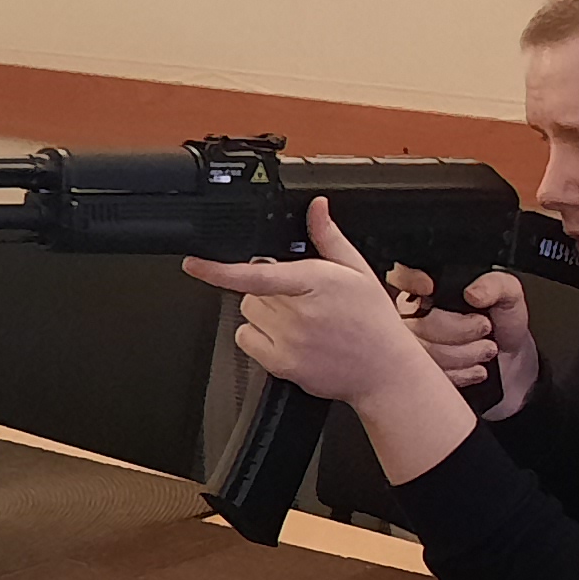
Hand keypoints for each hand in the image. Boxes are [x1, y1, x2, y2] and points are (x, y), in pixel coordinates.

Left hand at [184, 197, 434, 406]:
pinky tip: (288, 337)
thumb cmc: (373, 322)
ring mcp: (288, 341)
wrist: (385, 371)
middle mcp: (298, 314)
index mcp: (315, 283)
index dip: (219, 270)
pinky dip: (258, 336)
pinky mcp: (282, 364)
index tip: (194, 264)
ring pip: (248, 314)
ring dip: (264, 312)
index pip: (256, 275)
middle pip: (251, 290)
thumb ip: (329, 238)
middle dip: (268, 289)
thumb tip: (316, 208)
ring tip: (298, 320)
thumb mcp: (358, 272)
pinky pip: (247, 340)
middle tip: (299, 298)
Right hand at [388, 266, 538, 419]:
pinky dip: (456, 374)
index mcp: (429, 289)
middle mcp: (412, 315)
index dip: (408, 280)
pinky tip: (476, 368)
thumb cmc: (502, 323)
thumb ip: (495, 284)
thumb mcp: (508, 294)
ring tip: (487, 348)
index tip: (430, 288)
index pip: (399, 277)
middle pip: (409, 321)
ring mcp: (411, 346)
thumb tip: (472, 293)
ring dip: (458, 353)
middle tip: (484, 327)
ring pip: (417, 351)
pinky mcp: (419, 374)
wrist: (511, 362)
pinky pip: (424, 377)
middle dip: (451, 328)